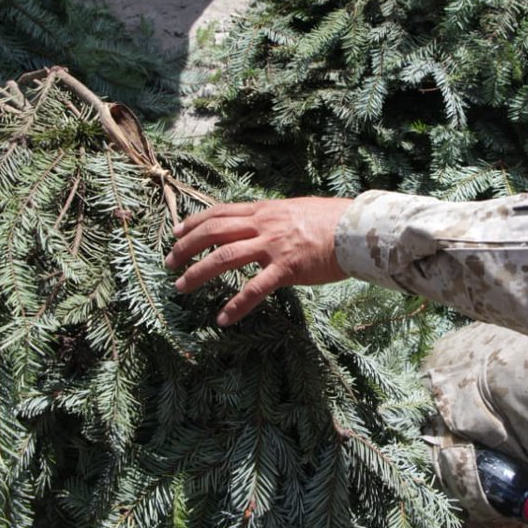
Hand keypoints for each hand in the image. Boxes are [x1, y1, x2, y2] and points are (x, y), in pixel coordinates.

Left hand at [165, 197, 352, 325]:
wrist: (358, 230)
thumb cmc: (333, 221)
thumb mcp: (296, 209)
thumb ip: (275, 218)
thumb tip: (261, 223)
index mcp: (265, 210)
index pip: (220, 212)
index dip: (194, 222)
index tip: (176, 233)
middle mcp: (264, 225)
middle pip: (213, 233)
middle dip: (186, 248)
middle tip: (168, 262)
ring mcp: (274, 246)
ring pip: (224, 258)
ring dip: (198, 273)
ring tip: (181, 287)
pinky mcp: (287, 269)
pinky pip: (255, 289)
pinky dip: (236, 305)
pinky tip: (222, 318)